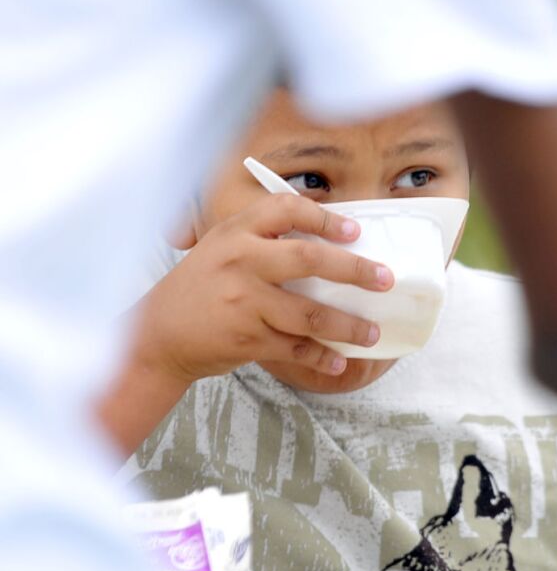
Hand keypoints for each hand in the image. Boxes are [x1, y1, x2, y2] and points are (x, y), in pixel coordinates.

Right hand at [135, 193, 393, 384]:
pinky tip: (338, 361)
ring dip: (348, 325)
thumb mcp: (220, 248)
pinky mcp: (247, 338)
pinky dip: (321, 356)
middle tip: (385, 279)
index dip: (325, 218)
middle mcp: (241, 261)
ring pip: (310, 313)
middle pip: (309, 259)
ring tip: (372, 332)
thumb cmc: (199, 288)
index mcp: (236, 231)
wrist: (157, 334)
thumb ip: (261, 239)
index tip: (355, 231)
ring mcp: (244, 301)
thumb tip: (326, 243)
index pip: (286, 209)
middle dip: (355, 269)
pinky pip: (296, 347)